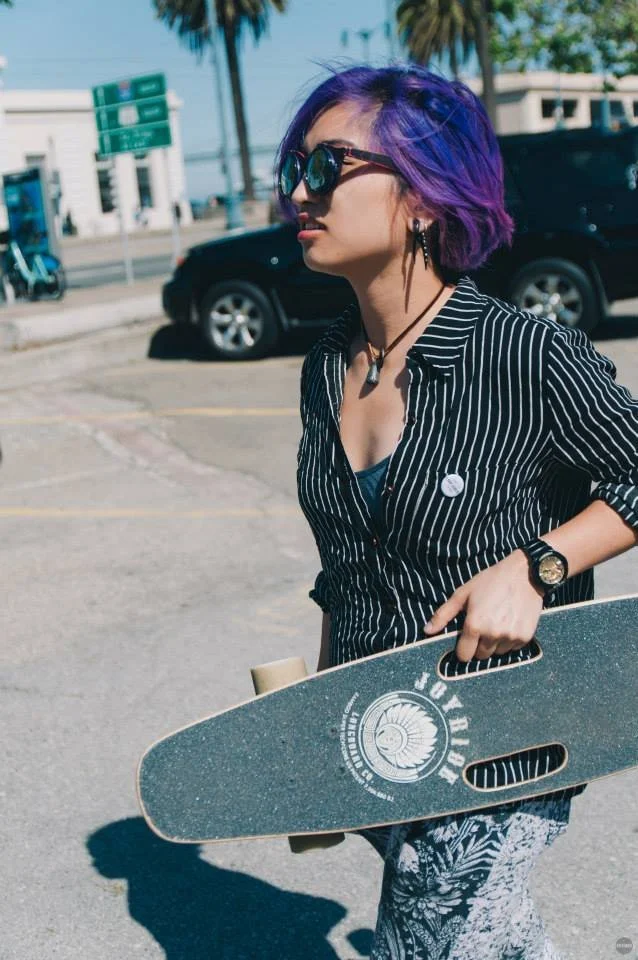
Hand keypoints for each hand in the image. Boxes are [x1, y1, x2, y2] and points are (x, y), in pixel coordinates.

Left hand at [423, 550, 543, 661]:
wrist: (523, 574)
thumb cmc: (490, 581)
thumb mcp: (463, 594)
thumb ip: (443, 614)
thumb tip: (427, 630)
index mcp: (474, 625)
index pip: (464, 655)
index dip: (462, 649)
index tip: (465, 640)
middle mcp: (492, 634)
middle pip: (480, 656)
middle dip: (478, 645)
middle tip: (482, 627)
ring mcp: (510, 637)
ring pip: (497, 653)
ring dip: (495, 644)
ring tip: (497, 623)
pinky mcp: (525, 637)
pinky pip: (513, 648)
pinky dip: (509, 641)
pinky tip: (509, 623)